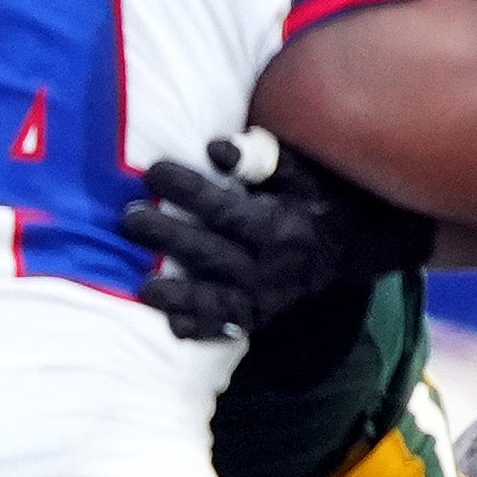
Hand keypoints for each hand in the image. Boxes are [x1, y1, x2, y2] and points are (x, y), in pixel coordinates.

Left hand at [123, 132, 434, 340]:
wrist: (348, 246)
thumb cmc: (315, 197)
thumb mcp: (301, 171)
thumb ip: (262, 159)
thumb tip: (215, 148)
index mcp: (284, 225)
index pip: (226, 208)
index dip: (188, 190)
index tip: (154, 171)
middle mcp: (274, 266)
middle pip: (212, 253)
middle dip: (168, 236)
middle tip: (129, 219)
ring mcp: (266, 296)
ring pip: (217, 299)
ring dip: (179, 295)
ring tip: (144, 287)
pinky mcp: (258, 316)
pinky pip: (226, 327)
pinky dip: (201, 329)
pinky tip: (175, 324)